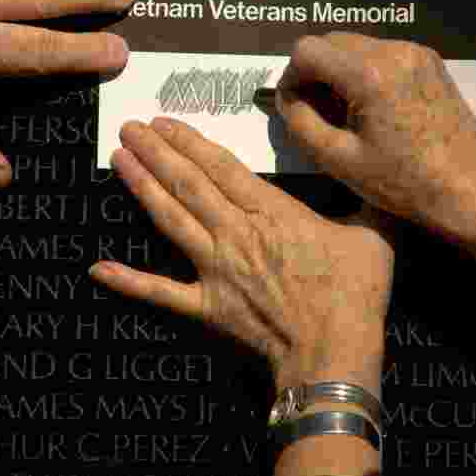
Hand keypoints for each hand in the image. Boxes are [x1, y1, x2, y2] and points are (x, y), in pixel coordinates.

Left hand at [88, 117, 394, 395]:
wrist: (333, 353)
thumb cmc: (356, 294)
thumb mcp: (375, 234)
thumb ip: (368, 197)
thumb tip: (377, 168)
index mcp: (271, 212)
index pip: (221, 167)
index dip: (189, 142)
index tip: (164, 122)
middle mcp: (234, 233)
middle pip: (187, 185)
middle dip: (156, 153)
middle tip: (129, 127)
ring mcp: (214, 270)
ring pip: (170, 220)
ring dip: (142, 188)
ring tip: (118, 159)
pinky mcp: (205, 306)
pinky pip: (161, 292)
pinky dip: (129, 281)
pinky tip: (98, 267)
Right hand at [276, 32, 475, 243]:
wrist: (468, 188)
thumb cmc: (402, 182)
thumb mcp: (338, 160)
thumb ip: (300, 123)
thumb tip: (288, 98)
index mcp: (369, 74)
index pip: (307, 50)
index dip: (291, 77)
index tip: (294, 107)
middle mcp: (393, 51)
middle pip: (330, 42)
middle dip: (314, 73)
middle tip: (317, 113)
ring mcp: (416, 52)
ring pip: (355, 46)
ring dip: (339, 72)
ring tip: (346, 114)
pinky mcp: (430, 61)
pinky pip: (382, 54)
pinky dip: (365, 73)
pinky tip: (373, 109)